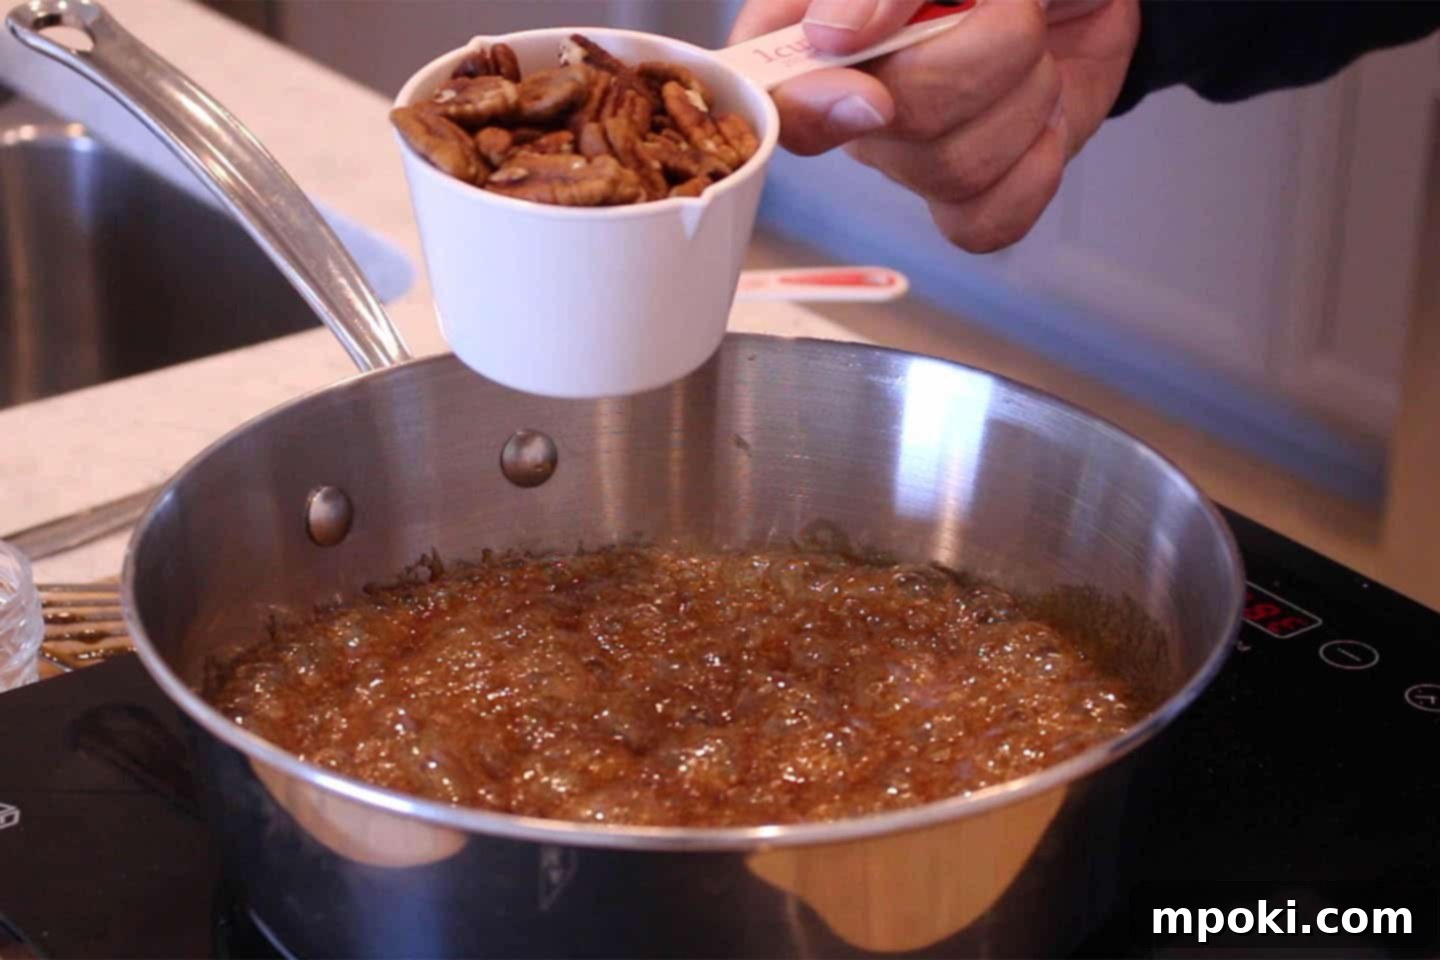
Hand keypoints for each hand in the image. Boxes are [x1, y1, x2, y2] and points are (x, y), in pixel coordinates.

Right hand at [729, 0, 1138, 251]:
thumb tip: (832, 35)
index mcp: (815, 29)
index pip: (770, 92)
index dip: (810, 105)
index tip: (874, 88)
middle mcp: (849, 97)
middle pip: (888, 131)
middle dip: (976, 59)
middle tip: (1006, 7)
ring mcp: (909, 151)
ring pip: (951, 171)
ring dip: (1023, 95)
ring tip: (1031, 45)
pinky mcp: (969, 192)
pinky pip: (984, 223)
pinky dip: (1036, 166)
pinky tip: (1043, 115)